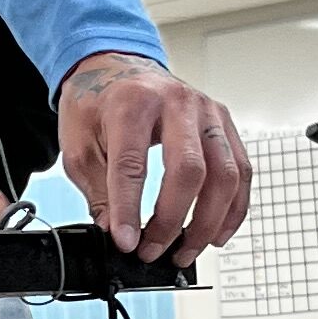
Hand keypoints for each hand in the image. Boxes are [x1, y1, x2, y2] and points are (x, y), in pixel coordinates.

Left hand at [57, 52, 251, 265]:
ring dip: (209, 222)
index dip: (129, 209)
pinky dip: (233, 208)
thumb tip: (117, 232)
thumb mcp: (78, 143)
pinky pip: (240, 170)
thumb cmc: (98, 102)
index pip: (133, 164)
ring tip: (186, 251)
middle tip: (154, 251)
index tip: (126, 242)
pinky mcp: (223, 123)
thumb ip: (96, 189)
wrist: (116, 67)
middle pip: (189, 170)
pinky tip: (217, 233)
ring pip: (224, 174)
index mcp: (133, 104)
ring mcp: (207, 112)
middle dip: (173, 221)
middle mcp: (177, 103)